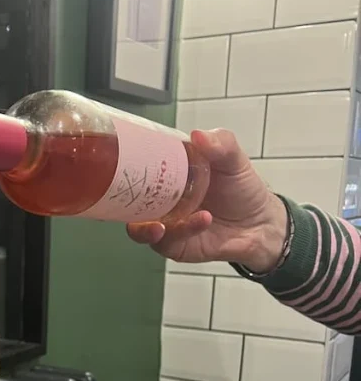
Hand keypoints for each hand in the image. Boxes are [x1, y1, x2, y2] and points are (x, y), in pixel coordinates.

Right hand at [127, 129, 287, 273]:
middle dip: (123, 203)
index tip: (121, 161)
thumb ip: (220, 143)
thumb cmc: (242, 188)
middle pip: (128, 202)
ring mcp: (166, 223)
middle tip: (132, 199)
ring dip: (147, 228)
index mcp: (168, 173)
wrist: (260, 223)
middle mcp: (162, 199)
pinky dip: (183, 231)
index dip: (124, 165)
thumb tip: (197, 135)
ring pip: (140, 228)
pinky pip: (168, 242)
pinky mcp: (176, 245)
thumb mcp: (233, 159)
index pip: (138, 167)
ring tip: (160, 226)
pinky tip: (202, 220)